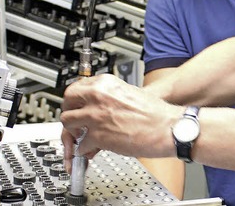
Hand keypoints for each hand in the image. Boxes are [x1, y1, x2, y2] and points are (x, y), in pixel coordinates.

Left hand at [60, 74, 178, 167]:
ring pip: (67, 122)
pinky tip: (93, 149)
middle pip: (67, 101)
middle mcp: (98, 96)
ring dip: (73, 132)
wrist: (167, 128)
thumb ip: (110, 97)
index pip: (77, 87)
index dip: (75, 99)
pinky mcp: (97, 136)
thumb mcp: (130, 93)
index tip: (77, 105)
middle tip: (75, 120)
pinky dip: (85, 150)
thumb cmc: (156, 113)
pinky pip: (80, 145)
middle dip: (69, 112)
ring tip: (83, 136)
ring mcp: (95, 116)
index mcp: (106, 83)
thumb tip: (97, 105)